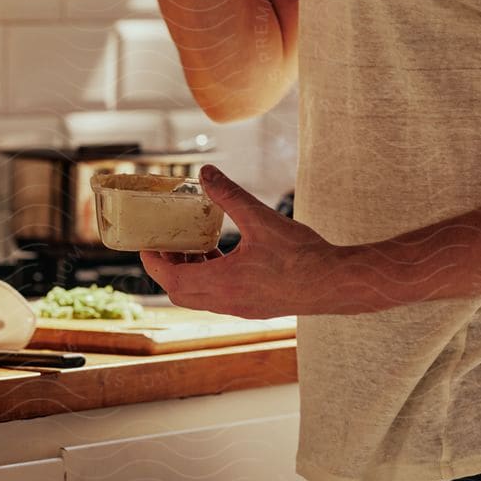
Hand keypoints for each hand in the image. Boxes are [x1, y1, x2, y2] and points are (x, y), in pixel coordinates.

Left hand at [139, 166, 380, 317]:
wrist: (335, 283)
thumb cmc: (301, 255)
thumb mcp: (261, 218)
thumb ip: (230, 195)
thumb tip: (206, 172)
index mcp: (222, 282)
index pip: (171, 279)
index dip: (153, 262)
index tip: (146, 245)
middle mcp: (227, 301)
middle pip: (181, 293)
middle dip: (169, 268)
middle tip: (167, 244)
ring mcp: (242, 308)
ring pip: (201, 297)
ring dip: (191, 274)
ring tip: (196, 245)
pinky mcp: (256, 307)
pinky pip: (220, 297)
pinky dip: (212, 278)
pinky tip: (226, 256)